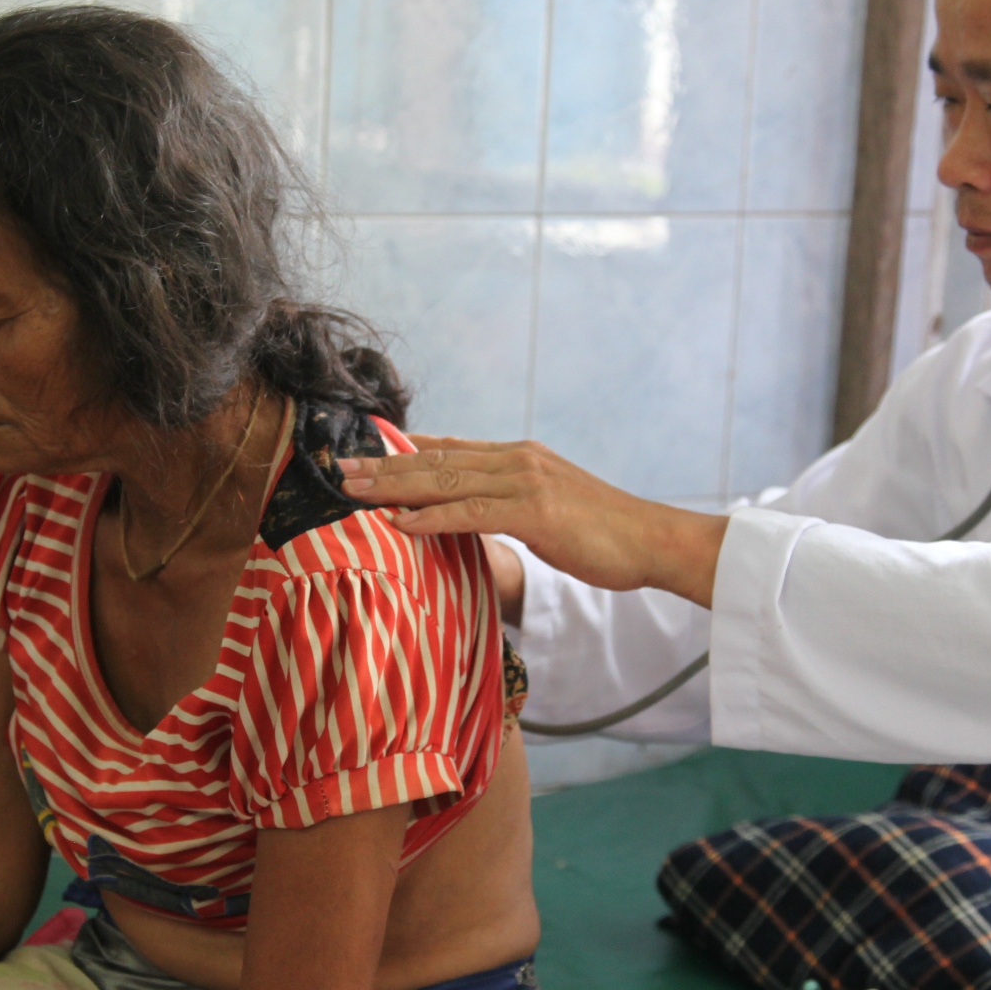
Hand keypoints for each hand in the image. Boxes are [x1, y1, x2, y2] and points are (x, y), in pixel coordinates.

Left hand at [340, 436, 729, 607]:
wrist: (653, 540)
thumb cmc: (605, 535)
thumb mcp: (550, 511)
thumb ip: (510, 505)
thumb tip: (475, 516)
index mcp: (518, 457)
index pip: (448, 450)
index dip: (402, 452)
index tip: (363, 456)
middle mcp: (516, 460)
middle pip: (435, 459)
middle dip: (383, 464)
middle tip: (337, 468)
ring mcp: (525, 481)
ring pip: (444, 480)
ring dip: (392, 485)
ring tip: (351, 490)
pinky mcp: (534, 511)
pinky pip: (470, 512)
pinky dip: (430, 516)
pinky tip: (398, 521)